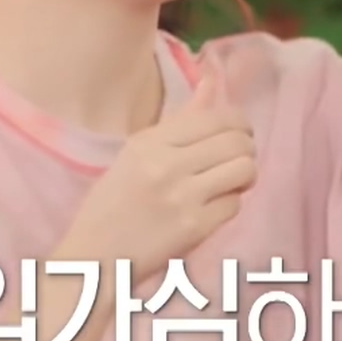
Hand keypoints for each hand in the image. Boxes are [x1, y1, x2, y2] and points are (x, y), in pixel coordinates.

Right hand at [55, 73, 255, 285]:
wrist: (95, 258)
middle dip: (246, 149)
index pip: (216, 117)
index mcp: (149, 141)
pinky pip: (235, 205)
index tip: (237, 134)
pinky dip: (229, 204)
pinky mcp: (193, 229)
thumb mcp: (137, 153)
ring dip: (244, 176)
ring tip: (229, 182)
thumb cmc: (113, 204)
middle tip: (236, 160)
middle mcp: (166, 164)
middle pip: (237, 141)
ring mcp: (181, 197)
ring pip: (244, 169)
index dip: (239, 124)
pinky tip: (212, 208)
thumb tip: (213, 82)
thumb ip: (181, 120)